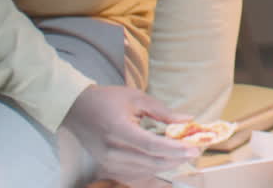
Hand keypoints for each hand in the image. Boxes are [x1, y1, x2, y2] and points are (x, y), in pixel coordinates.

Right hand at [61, 85, 197, 183]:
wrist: (77, 109)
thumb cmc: (108, 100)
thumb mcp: (137, 98)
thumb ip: (163, 112)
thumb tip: (187, 120)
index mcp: (118, 130)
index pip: (151, 145)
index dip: (175, 149)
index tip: (194, 149)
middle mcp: (111, 150)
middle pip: (150, 161)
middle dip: (176, 159)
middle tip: (195, 152)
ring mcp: (107, 162)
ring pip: (144, 170)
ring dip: (167, 165)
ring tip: (184, 156)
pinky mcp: (106, 167)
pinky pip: (134, 174)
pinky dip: (153, 170)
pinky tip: (166, 162)